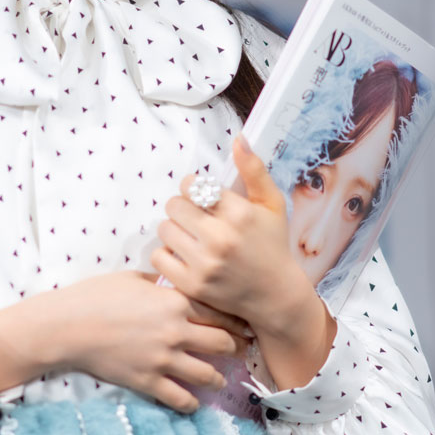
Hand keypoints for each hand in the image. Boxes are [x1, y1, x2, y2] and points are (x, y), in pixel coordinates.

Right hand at [0, 270, 254, 413]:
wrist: (67, 326)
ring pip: (209, 374)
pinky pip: (181, 399)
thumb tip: (175, 281)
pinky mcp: (148, 381)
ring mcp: (163, 359)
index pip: (219, 311)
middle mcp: (175, 331)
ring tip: (220, 378)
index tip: (242, 324)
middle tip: (239, 350)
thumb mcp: (132, 278)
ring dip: (218, 377)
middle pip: (223, 342)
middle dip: (235, 347)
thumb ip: (160, 282)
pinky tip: (193, 400)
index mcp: (174, 301)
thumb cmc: (95, 296)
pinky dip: (192, 402)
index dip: (235, 318)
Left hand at [150, 136, 310, 332]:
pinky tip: (184, 255)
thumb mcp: (271, 204)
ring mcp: (204, 264)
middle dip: (182, 207)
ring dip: (174, 230)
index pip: (192, 185)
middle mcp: (220, 238)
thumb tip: (239, 138)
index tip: (203, 198)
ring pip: (164, 229)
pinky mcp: (191, 285)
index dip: (193, 188)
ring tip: (190, 236)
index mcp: (239, 214)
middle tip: (195, 217)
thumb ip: (254, 170)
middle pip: (173, 205)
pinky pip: (158, 257)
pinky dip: (167, 254)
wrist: (276, 295)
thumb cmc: (273, 244)